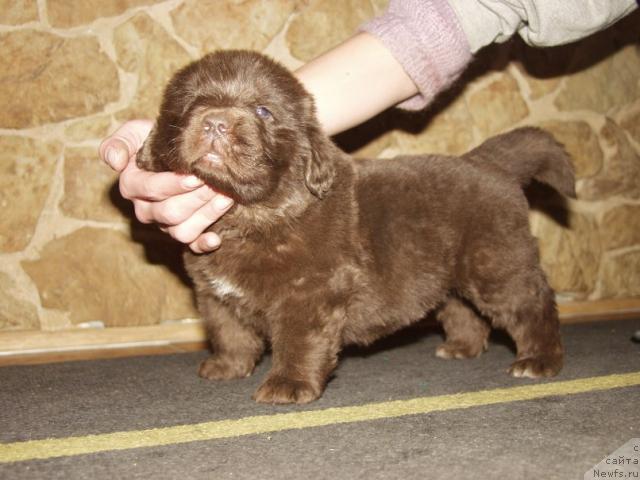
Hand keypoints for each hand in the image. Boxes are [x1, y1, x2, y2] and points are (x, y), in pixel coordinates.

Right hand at [99, 120, 233, 252]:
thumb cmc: (156, 137)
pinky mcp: (184, 233)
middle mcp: (145, 210)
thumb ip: (119, 143)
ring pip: (182, 230)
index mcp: (131, 185)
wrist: (180, 148)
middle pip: (170, 212)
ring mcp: (164, 224)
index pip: (151, 189)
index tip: (195, 176)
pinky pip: (191, 246)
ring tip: (226, 197)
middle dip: (196, 198)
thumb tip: (115, 162)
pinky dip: (203, 244)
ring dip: (206, 215)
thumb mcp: (134, 132)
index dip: (174, 185)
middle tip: (216, 183)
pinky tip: (216, 238)